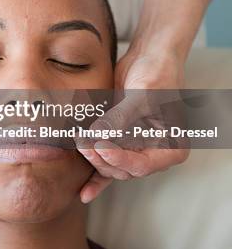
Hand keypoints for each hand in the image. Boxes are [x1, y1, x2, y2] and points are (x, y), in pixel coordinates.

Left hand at [77, 47, 189, 203]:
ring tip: (78, 143)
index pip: (142, 165)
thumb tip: (97, 137)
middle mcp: (155, 153)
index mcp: (171, 148)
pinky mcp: (121, 141)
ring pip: (112, 166)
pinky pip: (108, 163)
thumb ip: (120, 118)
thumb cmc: (156, 73)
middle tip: (82, 141)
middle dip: (101, 158)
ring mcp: (137, 148)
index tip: (99, 146)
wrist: (150, 56)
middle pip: (124, 169)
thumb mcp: (141, 96)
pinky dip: (96, 175)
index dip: (119, 159)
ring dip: (93, 158)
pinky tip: (84, 192)